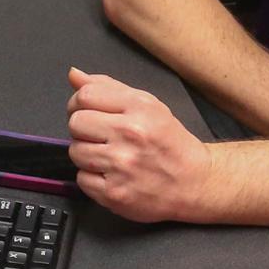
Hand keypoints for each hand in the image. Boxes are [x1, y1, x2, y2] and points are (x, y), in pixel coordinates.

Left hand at [65, 67, 213, 222]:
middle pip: (76, 123)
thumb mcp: (148, 105)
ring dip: (87, 154)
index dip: (79, 103)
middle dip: (83, 129)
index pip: (85, 96)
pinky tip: (111, 174)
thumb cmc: (170, 142)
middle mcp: (130, 134)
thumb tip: (74, 75)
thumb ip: (109, 88)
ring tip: (109, 156)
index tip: (87, 111)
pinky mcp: (114, 193)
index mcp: (139, 107)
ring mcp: (121, 165)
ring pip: (75, 151)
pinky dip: (92, 178)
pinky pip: (81, 179)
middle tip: (101, 136)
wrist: (194, 182)